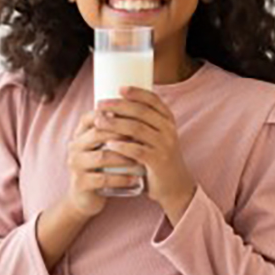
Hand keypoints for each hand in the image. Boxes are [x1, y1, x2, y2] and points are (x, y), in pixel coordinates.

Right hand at [66, 110, 142, 216]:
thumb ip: (116, 129)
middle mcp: (74, 146)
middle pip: (98, 133)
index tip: (137, 116)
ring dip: (124, 157)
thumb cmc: (101, 167)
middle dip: (122, 133)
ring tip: (142, 159)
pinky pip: (102, 179)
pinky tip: (135, 178)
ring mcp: (76, 165)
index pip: (93, 116)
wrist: (86, 196)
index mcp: (80, 133)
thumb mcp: (104, 146)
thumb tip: (143, 106)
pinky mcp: (81, 183)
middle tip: (144, 136)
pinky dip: (121, 178)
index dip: (113, 113)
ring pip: (102, 157)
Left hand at [95, 88, 194, 224]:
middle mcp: (169, 130)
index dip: (137, 92)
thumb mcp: (158, 137)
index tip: (119, 88)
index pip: (154, 100)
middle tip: (100, 105)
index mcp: (168, 121)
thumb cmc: (159, 158)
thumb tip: (115, 108)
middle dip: (119, 106)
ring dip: (115, 123)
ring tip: (99, 121)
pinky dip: (121, 146)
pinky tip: (108, 143)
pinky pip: (137, 150)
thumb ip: (144, 124)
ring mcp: (165, 146)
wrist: (176, 185)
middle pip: (142, 112)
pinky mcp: (158, 162)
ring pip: (138, 129)